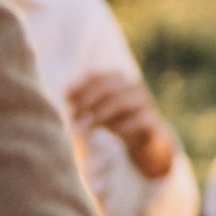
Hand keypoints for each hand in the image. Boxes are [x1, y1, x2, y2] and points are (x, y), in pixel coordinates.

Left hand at [69, 67, 179, 183]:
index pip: (96, 75)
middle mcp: (132, 86)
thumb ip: (79, 101)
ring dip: (100, 116)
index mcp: (117, 77)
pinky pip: (136, 121)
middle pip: (107, 87)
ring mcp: (144, 102)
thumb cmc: (112, 120)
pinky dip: (120, 127)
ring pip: (121, 103)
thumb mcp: (94, 109)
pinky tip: (111, 133)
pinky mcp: (151, 120)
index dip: (79, 86)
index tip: (66, 100)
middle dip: (87, 102)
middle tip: (74, 117)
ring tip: (86, 128)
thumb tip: (64, 96)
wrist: (142, 140)